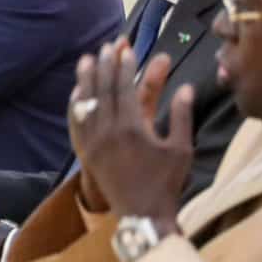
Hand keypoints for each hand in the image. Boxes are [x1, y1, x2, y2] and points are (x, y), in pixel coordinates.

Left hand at [68, 40, 193, 226]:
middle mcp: (108, 132)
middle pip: (103, 90)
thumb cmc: (166, 183)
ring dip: (86, 79)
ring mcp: (93, 143)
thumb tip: (186, 86)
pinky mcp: (86, 153)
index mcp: (132, 128)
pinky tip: (76, 92)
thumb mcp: (181, 149)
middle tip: (108, 46)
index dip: (124, 66)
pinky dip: (75, 105)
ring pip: (86, 103)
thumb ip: (181, 115)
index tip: (126, 49)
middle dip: (106, 65)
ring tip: (87, 59)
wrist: (142, 215)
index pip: (124, 88)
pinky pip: (76, 123)